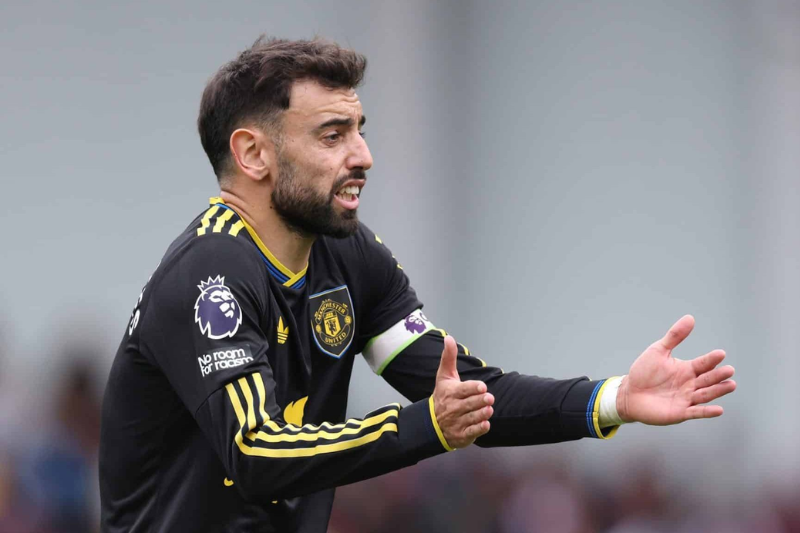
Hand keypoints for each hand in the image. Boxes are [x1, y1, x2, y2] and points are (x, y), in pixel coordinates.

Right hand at [433, 335, 493, 447]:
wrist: (431, 423)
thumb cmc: (442, 396)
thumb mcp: (444, 376)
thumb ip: (448, 357)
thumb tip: (449, 338)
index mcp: (451, 392)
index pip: (463, 390)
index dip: (473, 388)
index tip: (483, 387)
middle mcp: (453, 408)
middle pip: (469, 404)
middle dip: (480, 401)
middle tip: (490, 398)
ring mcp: (457, 422)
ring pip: (471, 418)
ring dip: (481, 414)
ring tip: (489, 410)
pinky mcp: (461, 435)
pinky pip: (471, 432)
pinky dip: (479, 429)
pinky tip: (486, 424)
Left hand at [617, 315, 736, 424]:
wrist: (629, 393)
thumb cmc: (644, 372)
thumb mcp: (658, 351)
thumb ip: (674, 336)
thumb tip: (690, 318)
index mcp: (687, 369)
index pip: (703, 363)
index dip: (711, 359)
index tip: (720, 353)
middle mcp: (690, 384)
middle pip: (707, 379)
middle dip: (718, 375)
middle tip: (729, 370)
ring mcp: (686, 398)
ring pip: (706, 395)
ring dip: (718, 391)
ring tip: (731, 385)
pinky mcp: (680, 413)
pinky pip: (696, 412)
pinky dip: (707, 412)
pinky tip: (719, 410)